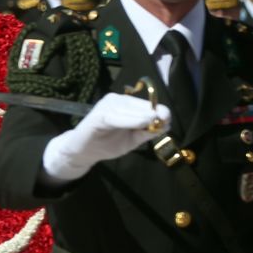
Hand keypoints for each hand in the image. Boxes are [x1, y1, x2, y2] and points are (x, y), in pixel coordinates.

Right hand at [41, 93, 172, 183]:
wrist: (83, 152)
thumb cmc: (107, 144)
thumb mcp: (133, 140)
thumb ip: (147, 132)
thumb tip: (166, 123)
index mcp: (125, 105)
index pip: (147, 104)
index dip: (160, 111)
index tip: (168, 121)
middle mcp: (116, 100)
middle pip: (141, 105)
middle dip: (153, 115)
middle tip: (161, 126)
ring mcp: (106, 106)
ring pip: (131, 109)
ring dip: (143, 118)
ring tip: (149, 128)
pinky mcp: (98, 115)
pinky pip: (116, 116)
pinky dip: (130, 121)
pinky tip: (141, 125)